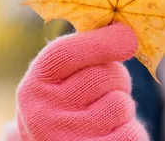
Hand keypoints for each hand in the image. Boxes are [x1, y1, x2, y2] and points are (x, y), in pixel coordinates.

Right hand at [16, 23, 149, 140]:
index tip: (127, 36)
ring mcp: (65, 140)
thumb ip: (83, 54)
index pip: (66, 54)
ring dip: (123, 107)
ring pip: (121, 104)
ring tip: (105, 117)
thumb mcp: (61, 81)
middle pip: (103, 76)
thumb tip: (126, 33)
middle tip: (105, 92)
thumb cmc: (67, 108)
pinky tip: (112, 135)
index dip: (102, 41)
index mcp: (33, 87)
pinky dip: (130, 131)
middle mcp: (41, 116)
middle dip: (116, 78)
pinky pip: (131, 133)